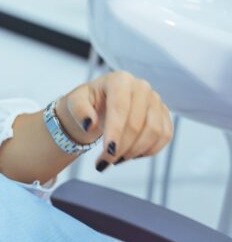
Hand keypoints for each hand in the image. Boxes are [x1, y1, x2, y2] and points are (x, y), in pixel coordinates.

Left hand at [57, 71, 172, 172]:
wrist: (101, 105)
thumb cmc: (87, 102)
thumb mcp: (75, 102)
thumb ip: (79, 110)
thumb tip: (89, 123)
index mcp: (119, 80)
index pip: (120, 108)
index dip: (116, 132)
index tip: (108, 152)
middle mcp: (141, 87)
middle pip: (137, 123)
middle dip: (122, 147)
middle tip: (106, 161)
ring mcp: (156, 100)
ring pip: (155, 132)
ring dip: (136, 151)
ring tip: (116, 159)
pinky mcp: (164, 114)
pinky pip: (165, 136)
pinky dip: (149, 150)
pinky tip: (132, 155)